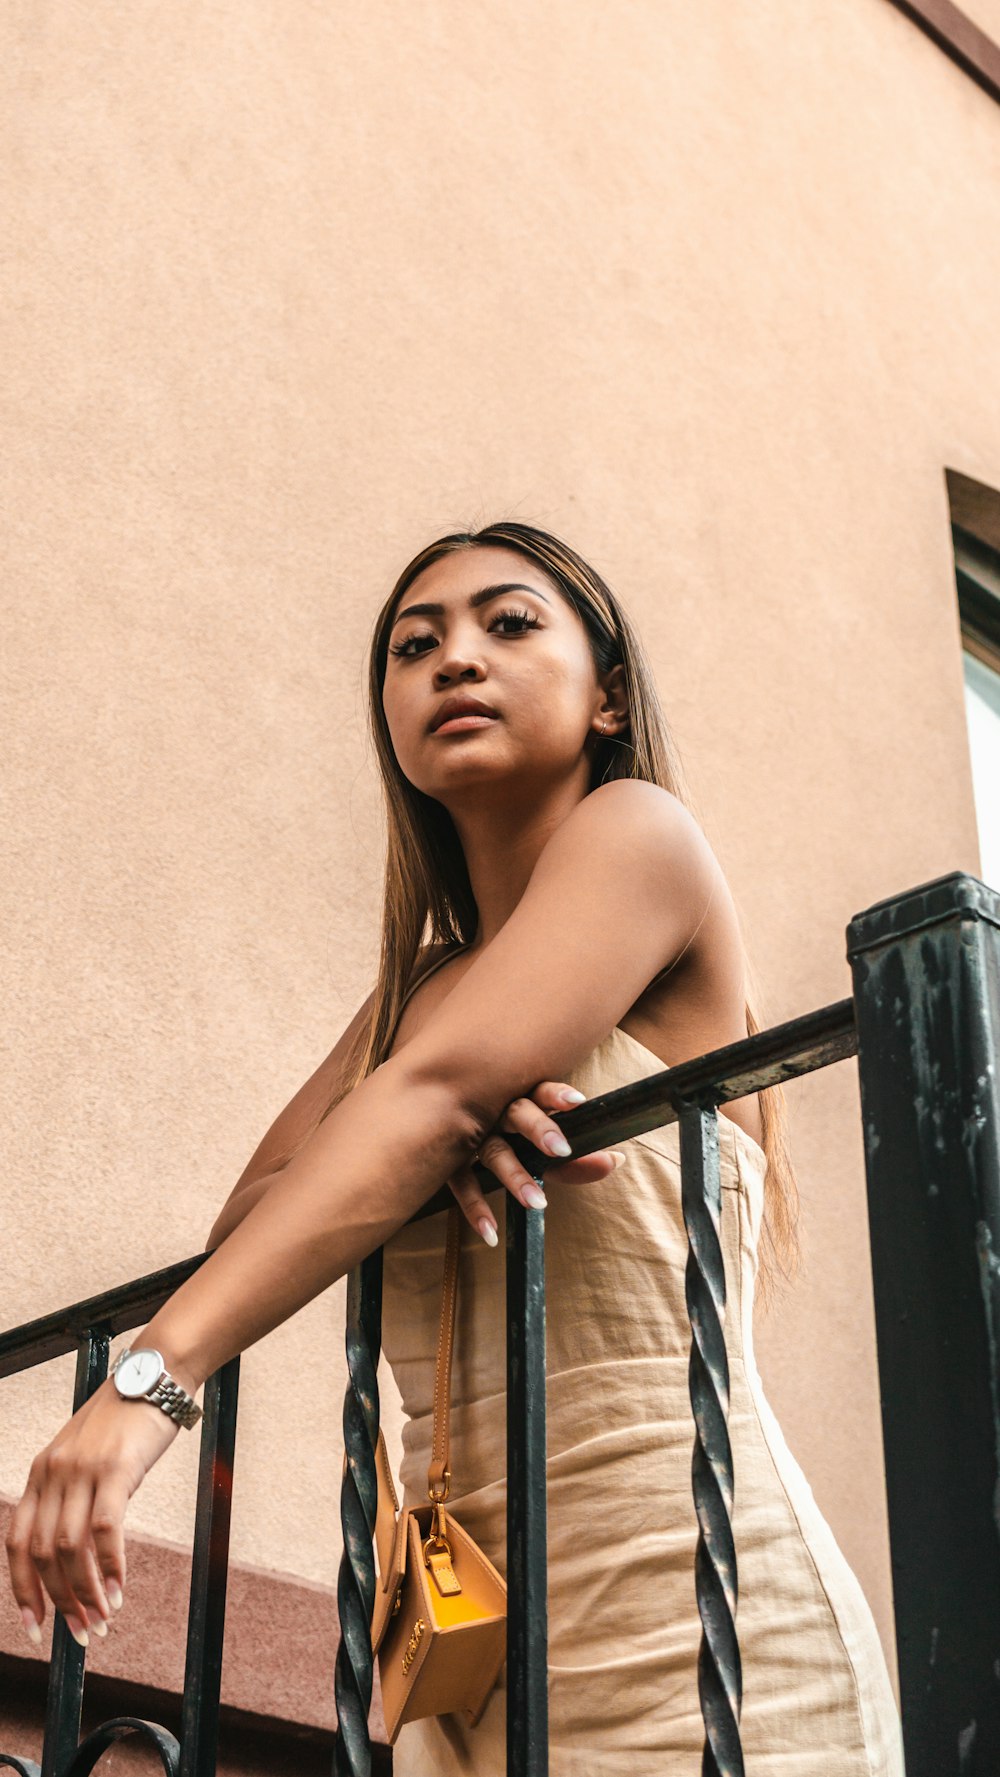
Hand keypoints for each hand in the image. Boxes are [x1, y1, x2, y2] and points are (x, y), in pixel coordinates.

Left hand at [5, 1374, 183, 1648]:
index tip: (36, 1627)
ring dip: (86, 1593)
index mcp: (40, 1473)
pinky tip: (120, 1589)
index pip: (17, 1543)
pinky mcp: (115, 1469)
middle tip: (82, 1633)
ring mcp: (83, 1471)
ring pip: (71, 1549)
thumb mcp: (85, 1456)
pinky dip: (110, 1568)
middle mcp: (53, 1473)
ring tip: (103, 1620)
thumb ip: (72, 1494)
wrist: (155, 1374)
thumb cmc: (125, 1419)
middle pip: (43, 1554)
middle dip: (60, 1602)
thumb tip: (74, 1551)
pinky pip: (105, 1531)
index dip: (23, 1591)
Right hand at [447, 1081, 624, 1243]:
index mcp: (520, 1099)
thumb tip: (617, 1161)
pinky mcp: (451, 1160)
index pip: (541, 1091)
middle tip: (562, 1151)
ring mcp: (471, 1135)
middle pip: (517, 1114)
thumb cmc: (510, 1138)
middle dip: (539, 1129)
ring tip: (537, 1202)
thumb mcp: (542, 1149)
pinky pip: (462, 1183)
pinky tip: (491, 1234)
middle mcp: (495, 1112)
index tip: (578, 1102)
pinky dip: (476, 1208)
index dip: (558, 1095)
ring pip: (493, 1151)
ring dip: (515, 1175)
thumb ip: (577, 1160)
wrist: (439, 1122)